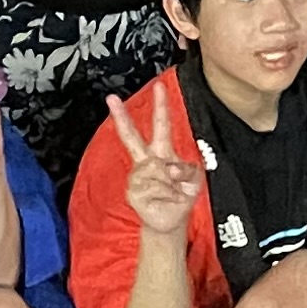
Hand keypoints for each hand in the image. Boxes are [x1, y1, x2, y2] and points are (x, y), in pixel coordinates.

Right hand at [102, 84, 202, 242]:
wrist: (170, 221)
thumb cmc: (181, 196)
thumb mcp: (195, 180)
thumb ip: (188, 169)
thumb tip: (168, 168)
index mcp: (163, 152)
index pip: (161, 125)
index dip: (161, 106)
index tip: (159, 86)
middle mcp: (147, 161)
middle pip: (131, 136)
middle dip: (122, 117)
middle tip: (111, 98)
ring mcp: (138, 176)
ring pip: (154, 169)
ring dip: (170, 182)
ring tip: (172, 192)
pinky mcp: (134, 191)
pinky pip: (152, 187)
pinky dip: (165, 194)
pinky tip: (165, 199)